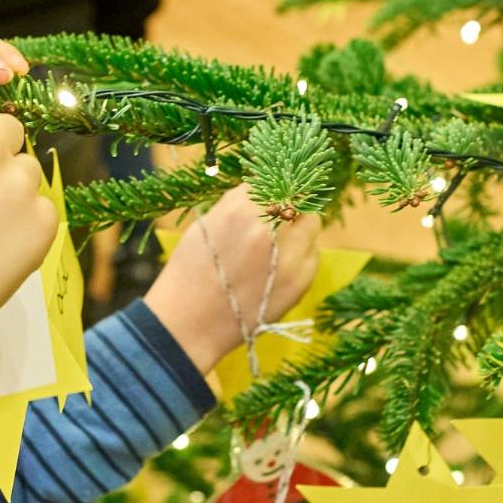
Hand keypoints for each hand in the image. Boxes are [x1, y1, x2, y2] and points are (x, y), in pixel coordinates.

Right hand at [145, 185, 322, 372]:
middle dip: (289, 204)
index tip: (274, 189)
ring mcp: (291, 255)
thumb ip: (238, 202)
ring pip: (311, 224)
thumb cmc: (191, 271)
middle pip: (297, 199)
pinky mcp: (302, 279)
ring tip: (279, 242)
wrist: (190, 323)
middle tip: (278, 214)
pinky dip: (301, 253)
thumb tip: (262, 188)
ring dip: (298, 226)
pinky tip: (280, 264)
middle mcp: (270, 228)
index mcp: (241, 210)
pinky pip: (312, 253)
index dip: (273, 185)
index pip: (273, 180)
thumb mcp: (207, 223)